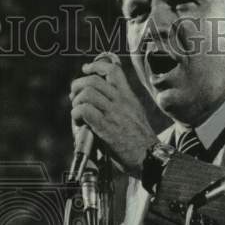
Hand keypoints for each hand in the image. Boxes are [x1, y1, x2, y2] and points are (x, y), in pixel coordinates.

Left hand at [70, 55, 156, 178]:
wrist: (150, 158)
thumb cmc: (141, 141)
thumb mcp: (135, 114)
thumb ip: (121, 105)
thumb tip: (100, 101)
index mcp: (129, 97)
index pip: (113, 70)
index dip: (95, 65)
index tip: (86, 69)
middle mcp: (121, 101)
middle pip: (93, 80)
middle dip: (78, 86)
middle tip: (75, 97)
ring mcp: (114, 113)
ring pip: (86, 93)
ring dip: (76, 102)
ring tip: (77, 113)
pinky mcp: (106, 127)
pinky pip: (84, 110)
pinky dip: (76, 114)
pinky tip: (79, 123)